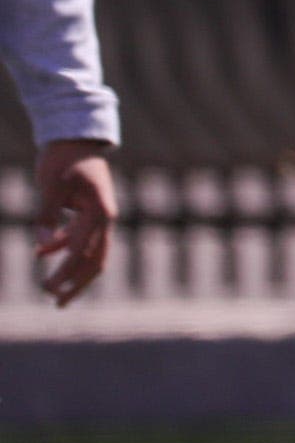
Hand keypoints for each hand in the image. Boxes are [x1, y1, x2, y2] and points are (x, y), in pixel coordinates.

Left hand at [33, 138, 117, 305]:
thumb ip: (46, 215)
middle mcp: (105, 218)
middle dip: (76, 284)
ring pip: (90, 254)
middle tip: (56, 303)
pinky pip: (80, 239)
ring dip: (73, 273)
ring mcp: (100, 217)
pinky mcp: (90, 213)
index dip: (66, 273)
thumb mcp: (50, 185)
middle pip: (95, 260)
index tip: (48, 290)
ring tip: (54, 293)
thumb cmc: (63, 159)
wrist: (76, 138)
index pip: (82, 251)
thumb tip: (41, 246)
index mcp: (100, 212)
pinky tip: (41, 254)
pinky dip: (63, 249)